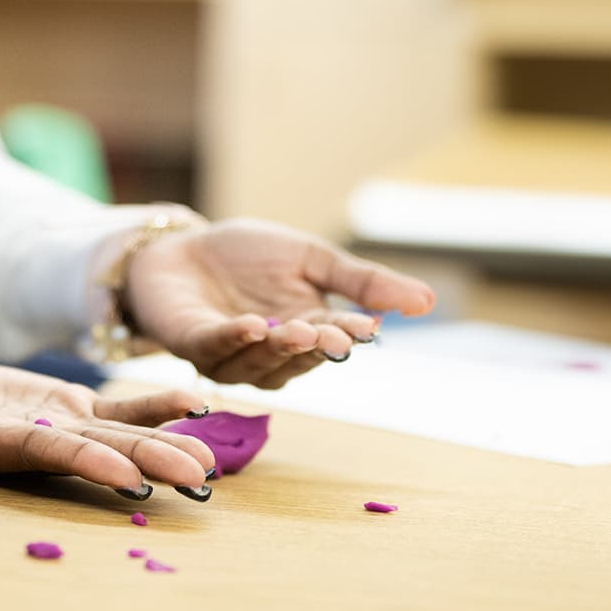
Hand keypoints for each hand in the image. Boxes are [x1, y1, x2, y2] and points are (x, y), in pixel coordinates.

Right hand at [0, 363, 217, 498]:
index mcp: (8, 449)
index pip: (58, 456)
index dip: (94, 465)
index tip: (133, 482)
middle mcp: (48, 443)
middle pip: (107, 452)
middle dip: (154, 463)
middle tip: (198, 479)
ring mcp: (69, 426)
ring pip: (125, 436)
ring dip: (169, 444)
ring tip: (209, 459)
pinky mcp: (78, 408)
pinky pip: (125, 409)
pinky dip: (160, 405)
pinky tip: (197, 403)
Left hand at [123, 217, 434, 387]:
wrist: (183, 246)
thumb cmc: (246, 256)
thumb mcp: (312, 258)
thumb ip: (363, 281)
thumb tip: (427, 300)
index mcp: (307, 332)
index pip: (335, 338)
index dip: (349, 334)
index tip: (367, 328)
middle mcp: (272, 354)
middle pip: (300, 358)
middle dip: (317, 348)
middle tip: (334, 337)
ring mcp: (233, 357)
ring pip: (261, 363)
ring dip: (280, 348)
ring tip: (297, 328)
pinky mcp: (195, 347)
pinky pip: (218, 350)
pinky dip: (235, 340)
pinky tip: (251, 326)